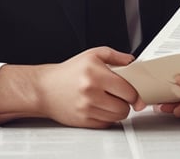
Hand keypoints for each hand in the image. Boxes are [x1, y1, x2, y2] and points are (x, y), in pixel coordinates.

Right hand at [0, 47, 143, 127]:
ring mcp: (86, 109)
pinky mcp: (83, 121)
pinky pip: (106, 124)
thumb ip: (114, 56)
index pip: (127, 90)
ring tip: (110, 101)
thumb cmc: (67, 72)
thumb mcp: (91, 55)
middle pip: (124, 107)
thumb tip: (131, 61)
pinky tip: (100, 108)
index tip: (135, 94)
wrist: (44, 88)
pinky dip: (107, 118)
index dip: (135, 93)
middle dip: (126, 102)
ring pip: (117, 117)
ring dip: (118, 111)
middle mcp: (91, 92)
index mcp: (95, 74)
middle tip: (120, 96)